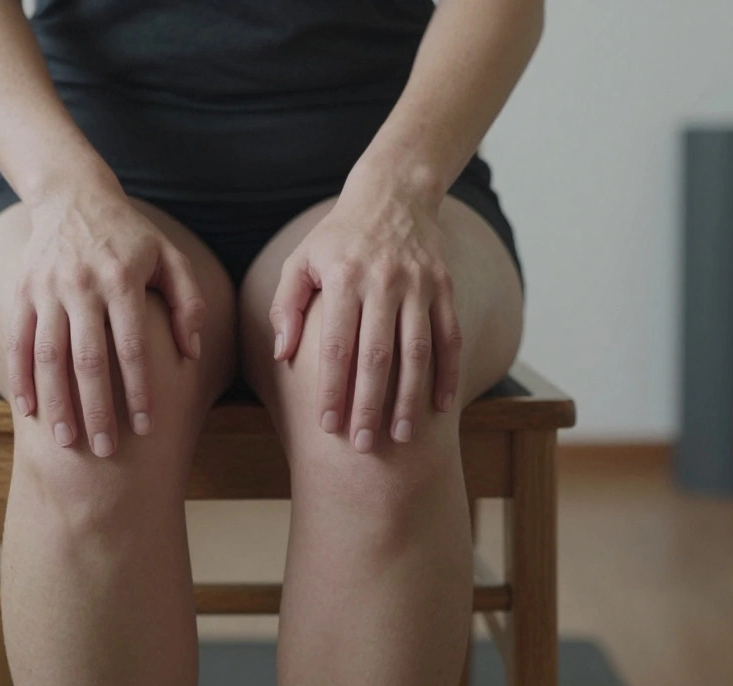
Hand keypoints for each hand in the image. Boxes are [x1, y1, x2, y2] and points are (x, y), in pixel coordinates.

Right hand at [6, 187, 204, 456]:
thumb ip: (187, 302)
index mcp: (121, 279)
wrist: (73, 195)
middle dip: (96, 408)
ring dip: (56, 402)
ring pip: (48, 355)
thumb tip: (193, 351)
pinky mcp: (23, 292)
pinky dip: (19, 377)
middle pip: (88, 359)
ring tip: (65, 441)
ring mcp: (47, 289)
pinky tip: (27, 411)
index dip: (140, 389)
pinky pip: (17, 341)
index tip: (147, 426)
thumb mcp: (169, 257)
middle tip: (105, 450)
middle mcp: (81, 286)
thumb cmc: (130, 235)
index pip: (133, 346)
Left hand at [269, 179, 461, 451]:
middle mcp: (383, 281)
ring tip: (401, 436)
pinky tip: (439, 406)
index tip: (326, 426)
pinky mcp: (444, 287)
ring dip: (409, 397)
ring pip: (416, 351)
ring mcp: (419, 285)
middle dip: (369, 404)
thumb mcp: (302, 260)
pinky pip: (450, 337)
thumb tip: (282, 354)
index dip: (331, 388)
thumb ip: (287, 305)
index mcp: (344, 278)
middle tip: (363, 445)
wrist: (394, 193)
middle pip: (376, 355)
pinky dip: (447, 373)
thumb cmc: (338, 237)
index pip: (335, 345)